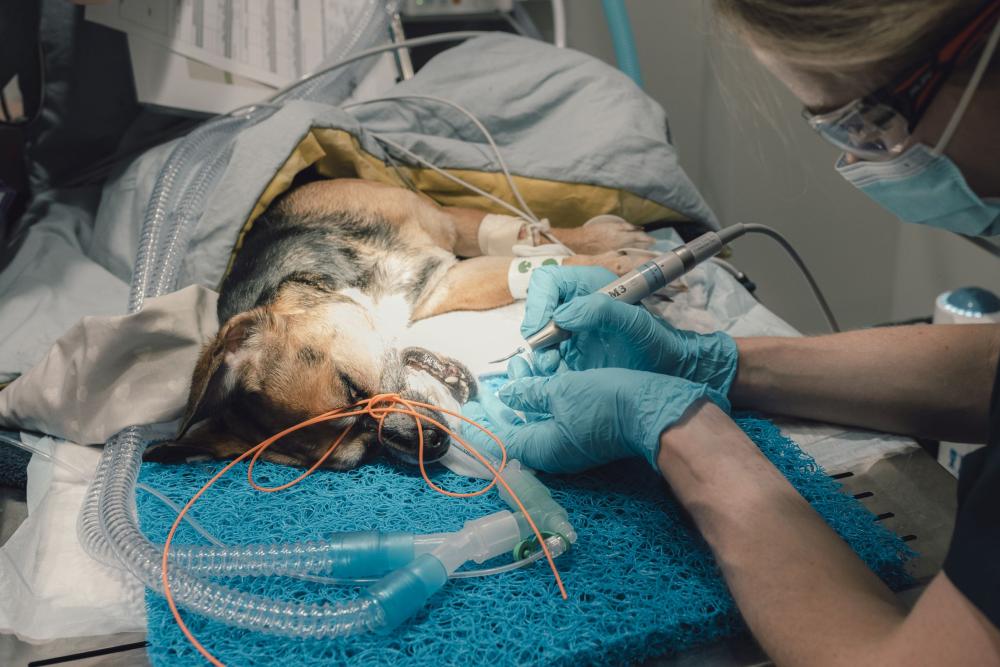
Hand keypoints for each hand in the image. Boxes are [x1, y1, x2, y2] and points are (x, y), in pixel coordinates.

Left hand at [460, 368, 729, 472]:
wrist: (656, 408)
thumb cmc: (608, 400)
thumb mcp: (562, 390)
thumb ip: (531, 393)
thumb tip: (508, 395)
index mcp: (543, 449)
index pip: (501, 441)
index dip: (482, 424)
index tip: (465, 409)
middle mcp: (555, 453)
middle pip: (516, 433)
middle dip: (500, 408)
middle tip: (486, 386)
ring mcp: (571, 445)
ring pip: (535, 423)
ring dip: (522, 398)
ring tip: (514, 369)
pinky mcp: (586, 434)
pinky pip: (553, 419)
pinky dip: (541, 400)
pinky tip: (539, 377)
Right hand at [521, 266, 738, 393]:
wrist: (671, 372)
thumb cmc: (658, 345)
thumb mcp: (636, 325)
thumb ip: (602, 312)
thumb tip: (562, 316)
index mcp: (590, 287)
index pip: (547, 283)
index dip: (538, 303)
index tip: (542, 331)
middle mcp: (577, 306)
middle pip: (538, 311)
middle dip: (537, 334)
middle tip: (548, 359)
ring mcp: (572, 331)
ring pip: (539, 338)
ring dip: (540, 355)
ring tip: (553, 370)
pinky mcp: (571, 355)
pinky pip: (546, 359)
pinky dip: (546, 369)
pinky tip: (559, 378)